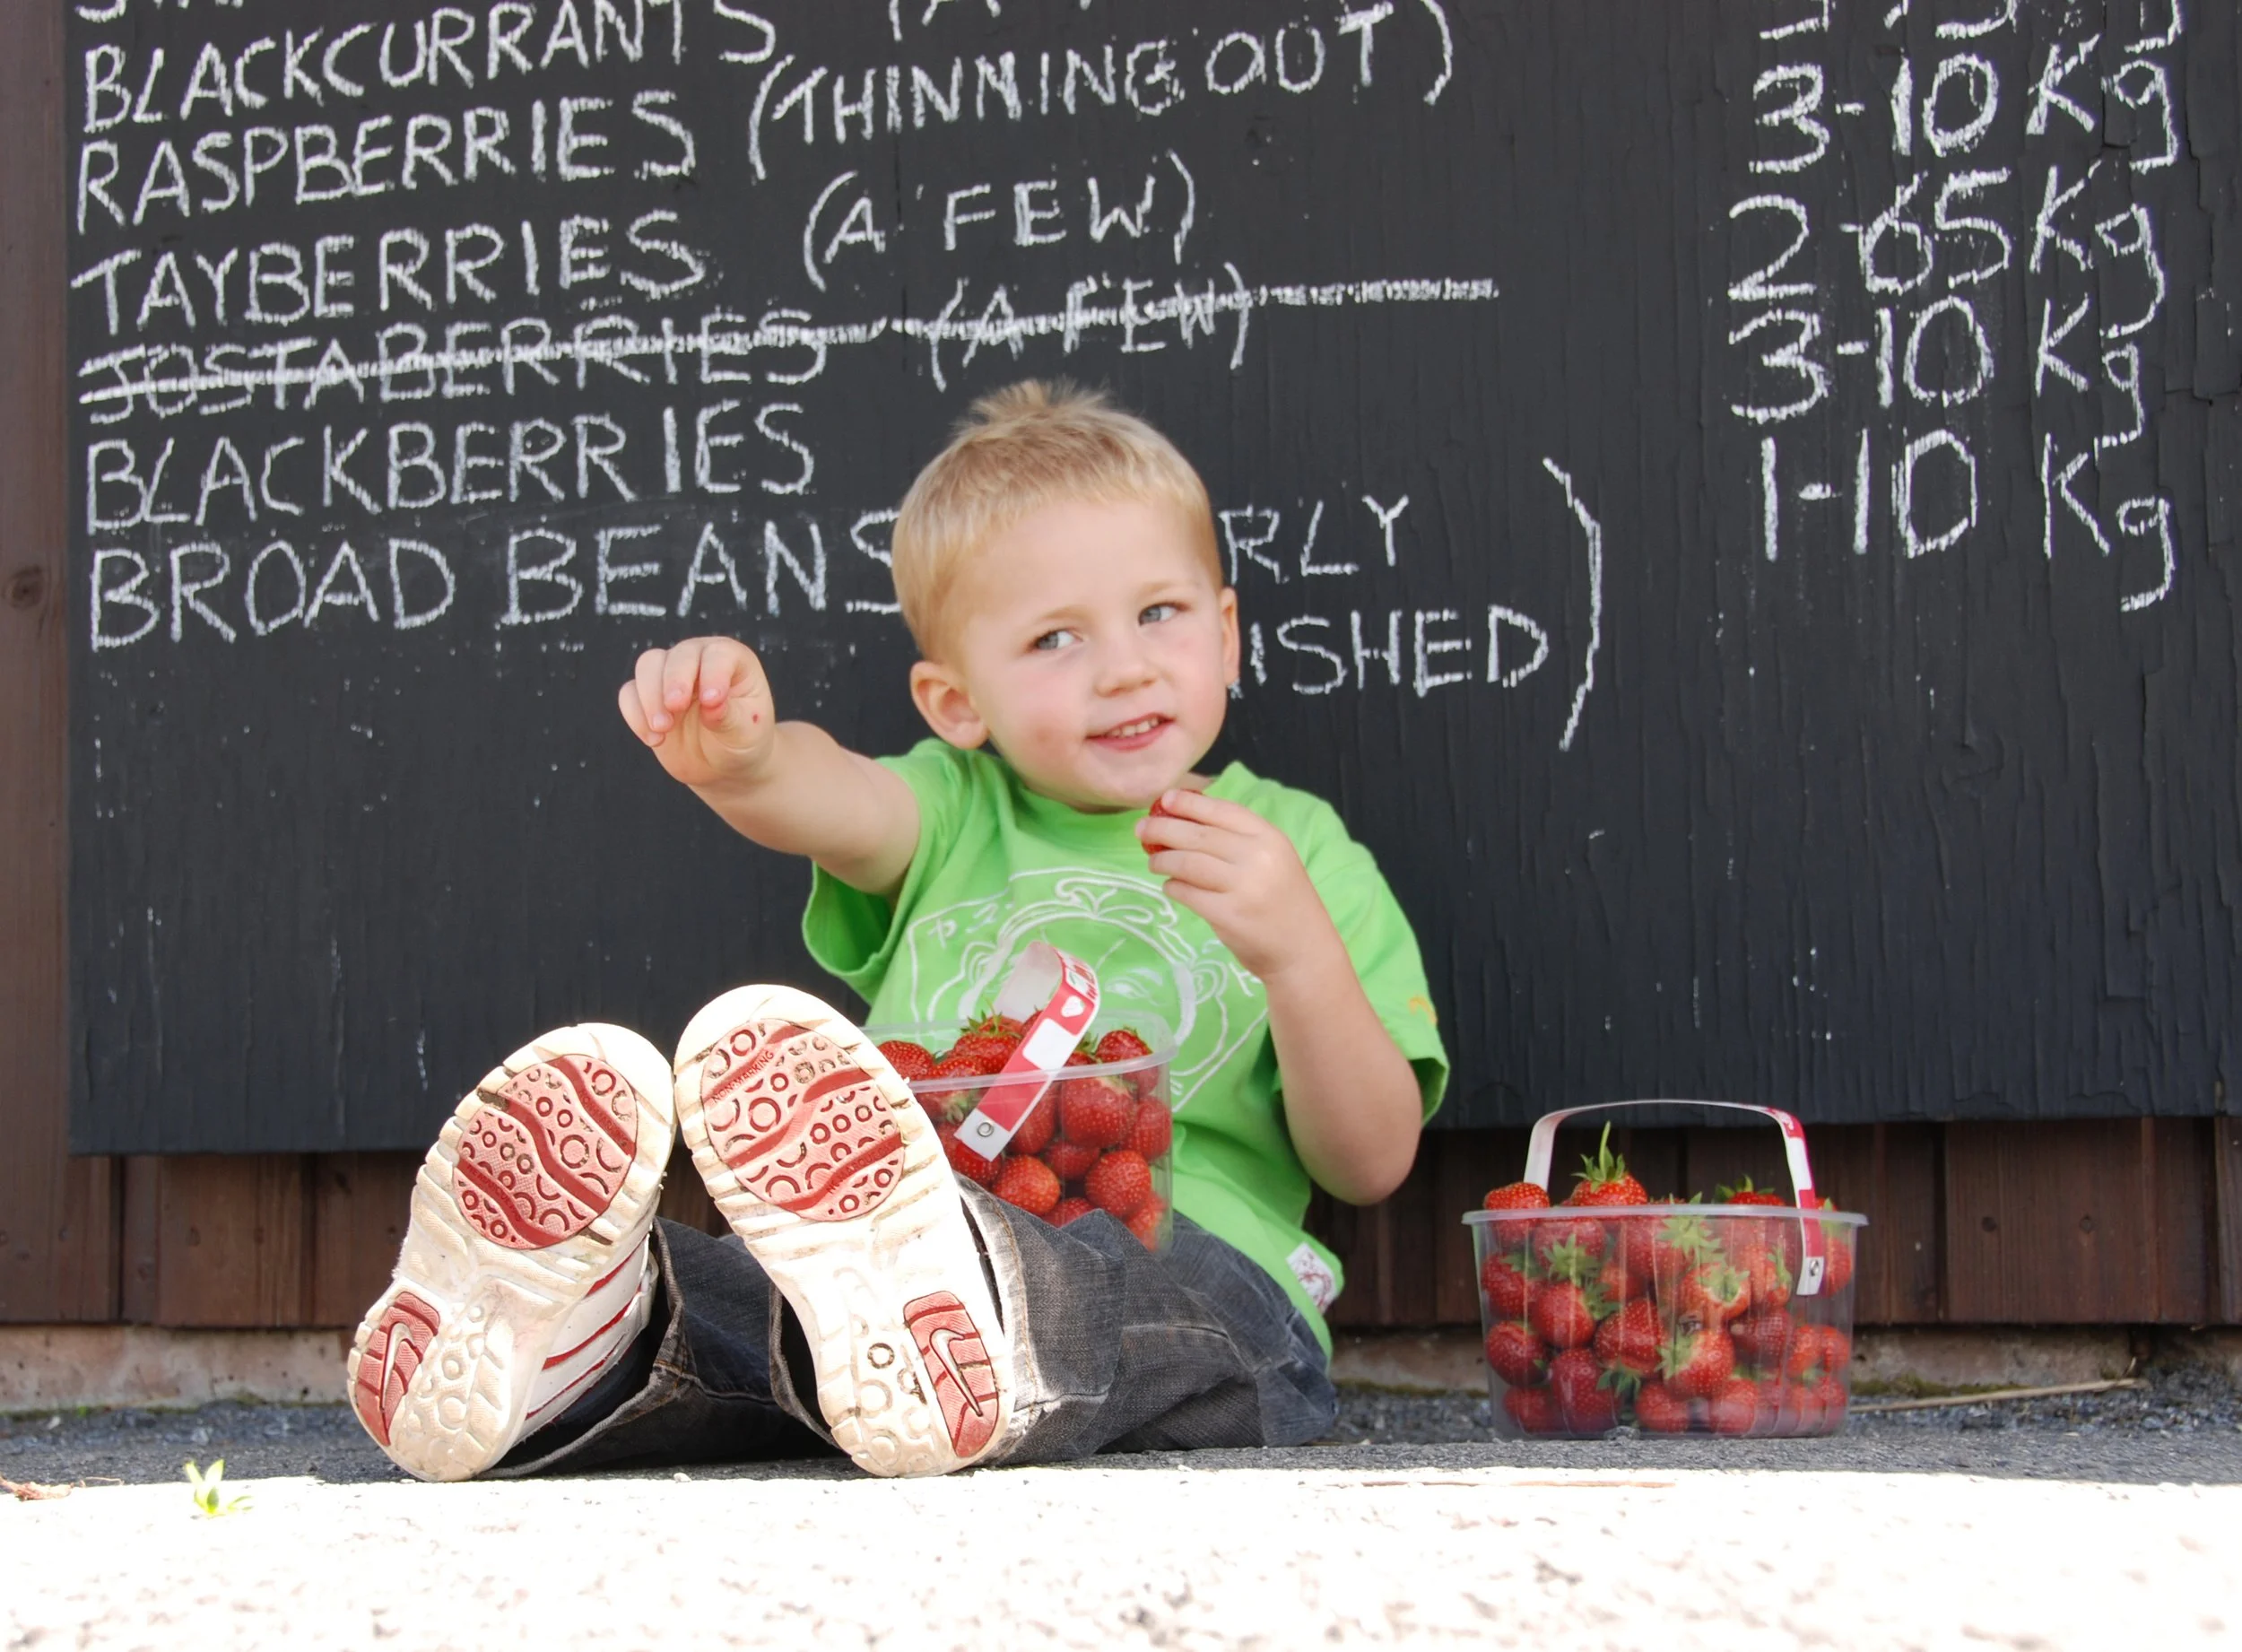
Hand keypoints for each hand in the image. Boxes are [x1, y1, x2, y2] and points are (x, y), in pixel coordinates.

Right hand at [617, 636, 777, 791]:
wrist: (724, 764)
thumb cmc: (743, 739)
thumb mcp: (746, 731)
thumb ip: (729, 715)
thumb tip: (710, 703)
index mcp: (732, 660)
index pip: (718, 654)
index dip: (713, 674)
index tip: (711, 701)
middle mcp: (699, 659)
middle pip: (677, 655)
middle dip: (673, 681)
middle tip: (675, 708)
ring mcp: (670, 675)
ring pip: (647, 666)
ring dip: (650, 697)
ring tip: (663, 729)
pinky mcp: (648, 696)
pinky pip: (629, 694)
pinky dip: (636, 715)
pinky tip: (655, 739)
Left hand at [1138, 788, 1331, 981]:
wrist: (1303, 950)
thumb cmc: (1283, 901)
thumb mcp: (1273, 859)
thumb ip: (1239, 839)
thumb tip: (1184, 817)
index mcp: (1269, 837)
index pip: (1222, 810)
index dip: (1189, 803)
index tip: (1164, 800)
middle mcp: (1257, 857)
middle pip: (1198, 835)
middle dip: (1163, 828)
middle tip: (1141, 829)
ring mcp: (1242, 887)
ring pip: (1187, 862)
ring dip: (1163, 860)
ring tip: (1154, 861)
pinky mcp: (1227, 915)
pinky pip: (1187, 893)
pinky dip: (1172, 887)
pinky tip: (1170, 886)